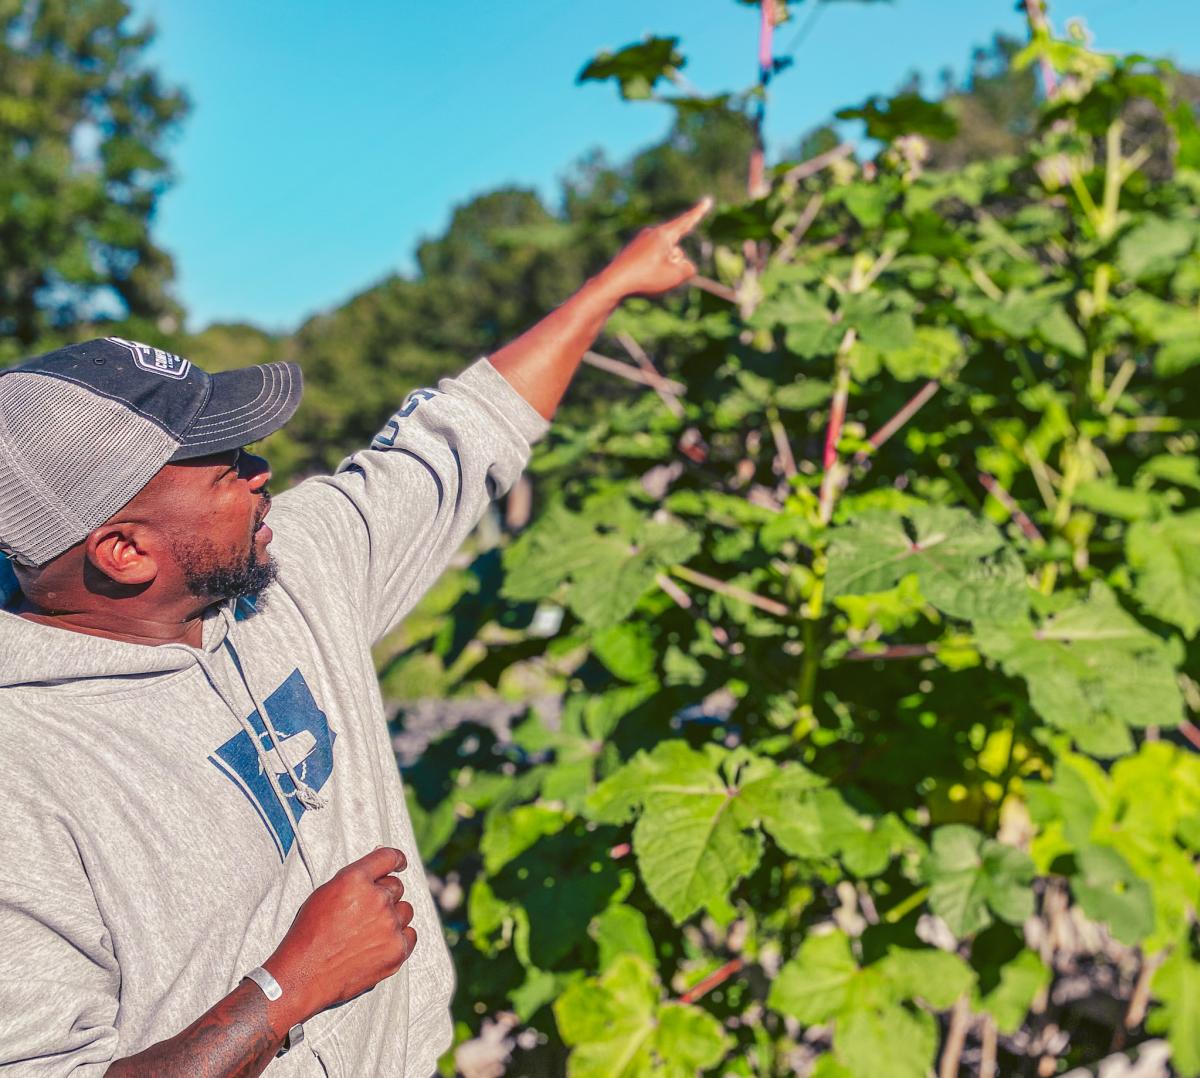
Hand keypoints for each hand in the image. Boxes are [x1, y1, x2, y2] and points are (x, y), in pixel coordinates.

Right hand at [264, 846, 415, 1021]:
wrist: (303, 976)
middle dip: (384, 896)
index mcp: (355, 879)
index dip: (396, 859)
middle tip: (365, 914)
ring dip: (392, 918)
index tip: (399, 864)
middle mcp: (377, 898)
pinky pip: (409, 935)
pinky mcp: (396, 950)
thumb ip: (354, 879)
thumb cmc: (309, 934)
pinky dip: (398, 939)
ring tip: (368, 933)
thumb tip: (378, 868)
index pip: (388, 857)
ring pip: (405, 911)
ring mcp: (389, 925)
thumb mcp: (325, 894)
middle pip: (396, 887)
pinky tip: (379, 945)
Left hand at [597, 197, 711, 300]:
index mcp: (664, 234)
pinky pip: (652, 260)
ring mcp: (641, 241)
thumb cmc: (644, 278)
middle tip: (657, 274)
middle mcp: (652, 233)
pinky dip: (651, 270)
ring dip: (662, 268)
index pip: (686, 222)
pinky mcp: (634, 250)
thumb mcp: (675, 276)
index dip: (699, 212)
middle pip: (676, 250)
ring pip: (664, 257)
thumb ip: (689, 269)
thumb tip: (685, 266)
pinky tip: (640, 277)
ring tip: (646, 277)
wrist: (612, 283)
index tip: (707, 201)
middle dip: (674, 264)